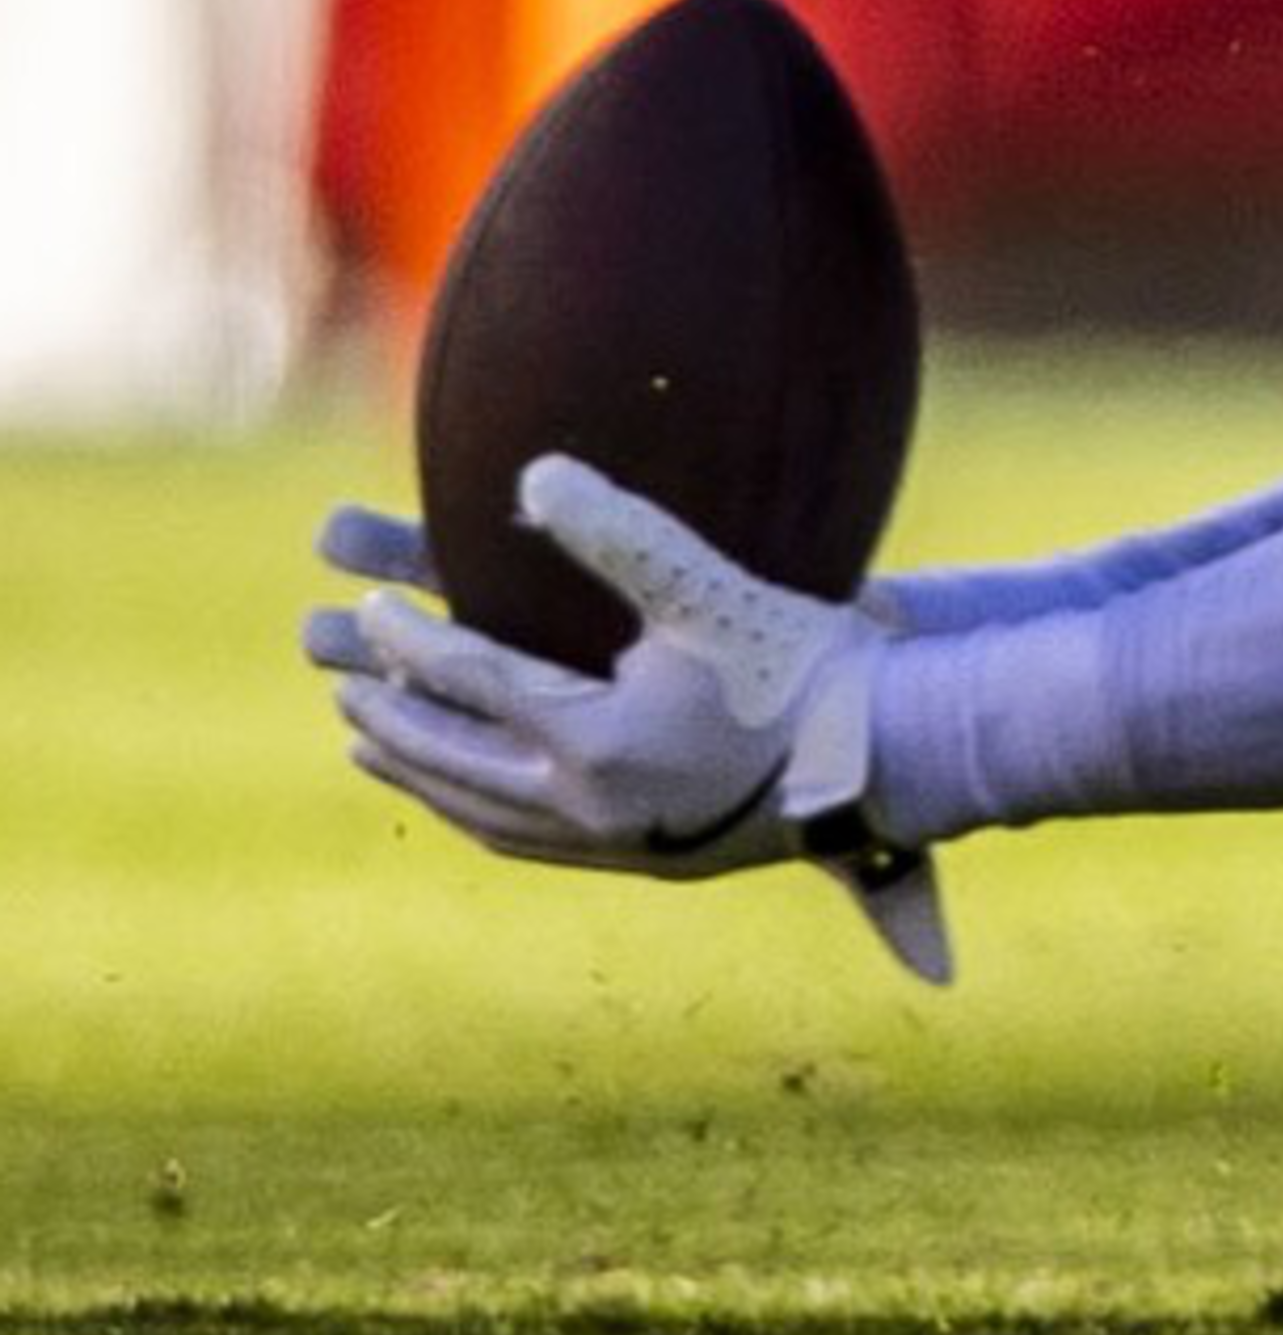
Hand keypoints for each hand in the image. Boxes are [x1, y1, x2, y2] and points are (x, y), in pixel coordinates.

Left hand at [305, 464, 951, 986]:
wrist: (888, 759)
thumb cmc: (803, 663)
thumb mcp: (709, 587)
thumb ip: (618, 531)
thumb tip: (529, 475)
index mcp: (597, 741)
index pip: (476, 684)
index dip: (413, 645)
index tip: (368, 614)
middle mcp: (593, 805)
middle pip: (458, 761)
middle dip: (394, 716)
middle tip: (341, 680)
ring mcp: (616, 842)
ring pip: (483, 812)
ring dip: (421, 773)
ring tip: (368, 742)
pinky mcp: (646, 860)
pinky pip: (528, 842)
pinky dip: (476, 813)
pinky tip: (467, 798)